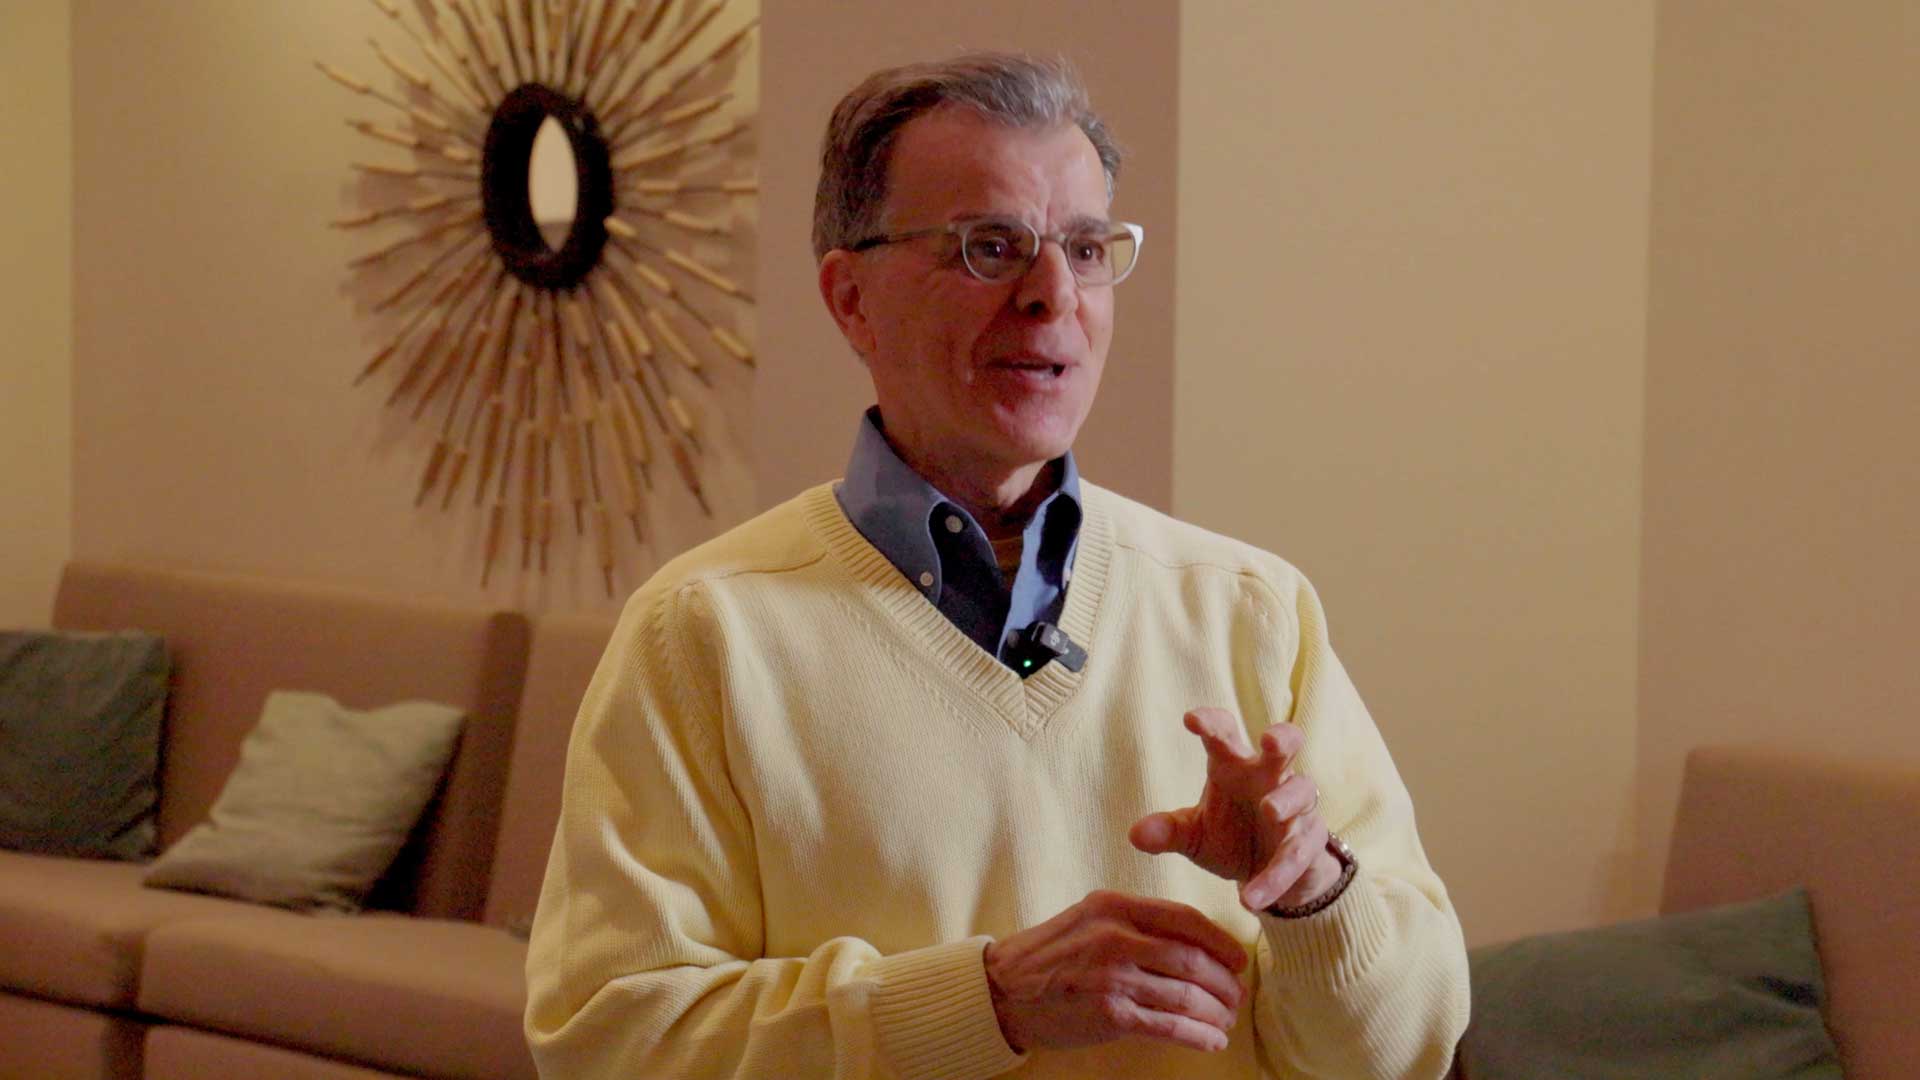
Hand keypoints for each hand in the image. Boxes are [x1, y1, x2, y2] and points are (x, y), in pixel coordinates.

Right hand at [983, 890, 1247, 1053]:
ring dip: (1215, 1013)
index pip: (1184, 919)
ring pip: (1185, 995)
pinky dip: (1197, 1035)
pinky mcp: (1110, 1014)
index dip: (1220, 941)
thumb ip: (1133, 922)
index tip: (1237, 960)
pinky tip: (1210, 1040)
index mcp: (1113, 906)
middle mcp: (1115, 937)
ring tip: (1225, 1022)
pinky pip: (1169, 1026)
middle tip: (1236, 996)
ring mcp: (1112, 977)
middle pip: (1192, 960)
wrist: (1003, 990)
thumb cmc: (1050, 956)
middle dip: (1224, 982)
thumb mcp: (1088, 919)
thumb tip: (1190, 941)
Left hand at [1129, 708, 1341, 911]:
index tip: (1191, 720)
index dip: (1212, 723)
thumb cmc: (1229, 837)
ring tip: (1270, 811)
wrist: (1269, 877)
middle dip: (1281, 738)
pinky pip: (1296, 854)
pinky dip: (1275, 876)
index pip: (1225, 734)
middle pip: (1285, 744)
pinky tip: (1250, 897)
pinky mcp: (1310, 842)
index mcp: (1234, 766)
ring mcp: (1296, 808)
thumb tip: (1135, 834)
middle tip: (1269, 740)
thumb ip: (1168, 831)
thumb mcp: (1194, 835)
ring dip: (1287, 800)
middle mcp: (1268, 779)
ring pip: (1302, 792)